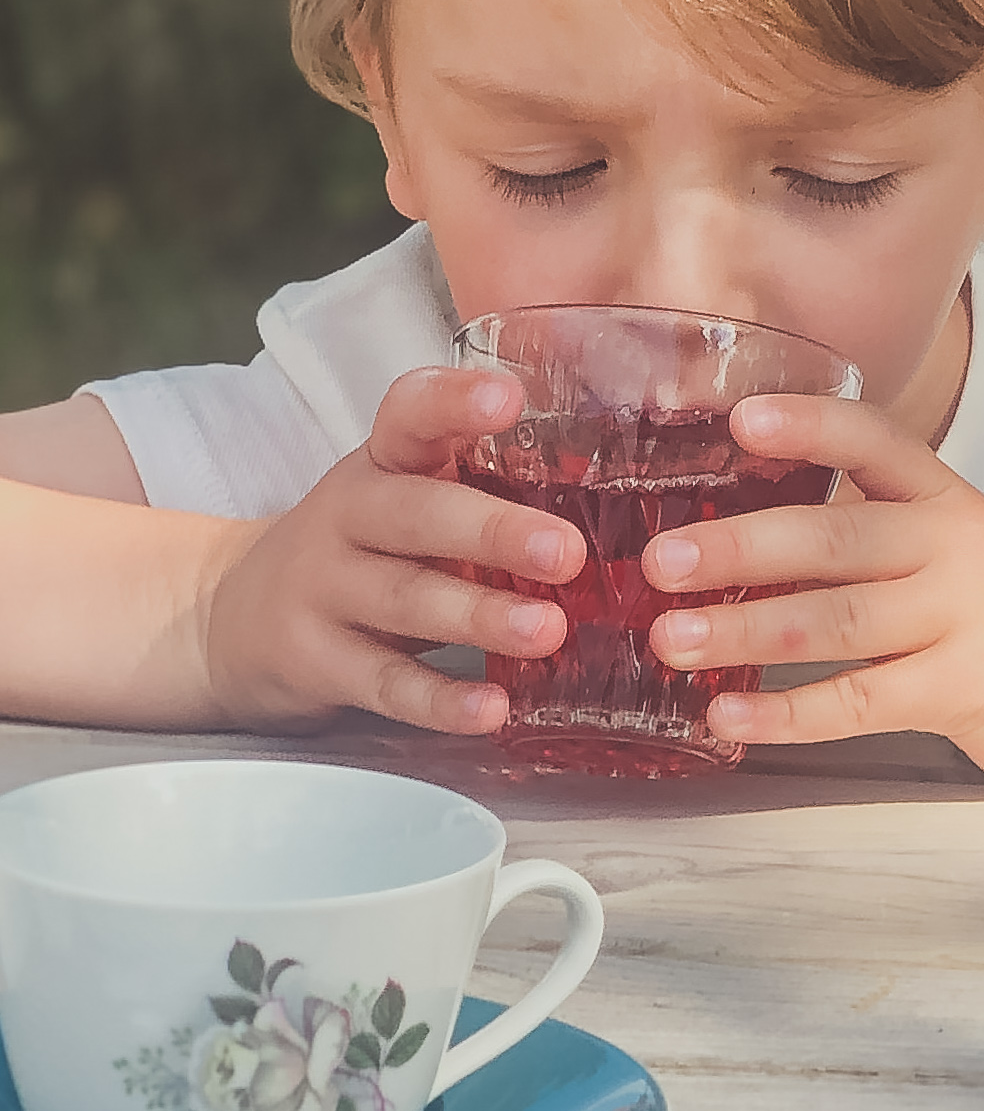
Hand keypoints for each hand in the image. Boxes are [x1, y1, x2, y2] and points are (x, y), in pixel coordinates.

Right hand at [199, 368, 587, 736]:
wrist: (230, 617)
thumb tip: (624, 500)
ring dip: (480, 617)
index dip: (453, 404)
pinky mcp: (315, 662)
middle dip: (493, 531)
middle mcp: (346, 516)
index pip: (409, 416)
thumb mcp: (404, 497)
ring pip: (405, 599)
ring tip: (548, 632)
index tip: (508, 399)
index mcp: (381, 463)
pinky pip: (384, 683)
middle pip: (416, 516)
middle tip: (567, 552)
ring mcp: (323, 590)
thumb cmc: (361, 547)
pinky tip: (493, 711)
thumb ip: (483, 487)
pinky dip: (440, 701)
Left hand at [640, 395, 983, 774]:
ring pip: (840, 622)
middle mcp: (954, 548)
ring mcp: (960, 621)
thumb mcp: (953, 546)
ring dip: (747, 631)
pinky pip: (859, 702)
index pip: (880, 442)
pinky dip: (787, 713)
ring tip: (671, 638)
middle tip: (661, 559)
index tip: (743, 418)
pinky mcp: (960, 692)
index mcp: (948, 499)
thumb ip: (868, 532)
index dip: (812, 427)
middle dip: (744, 547)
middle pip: (841, 539)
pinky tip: (727, 718)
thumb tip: (734, 535)